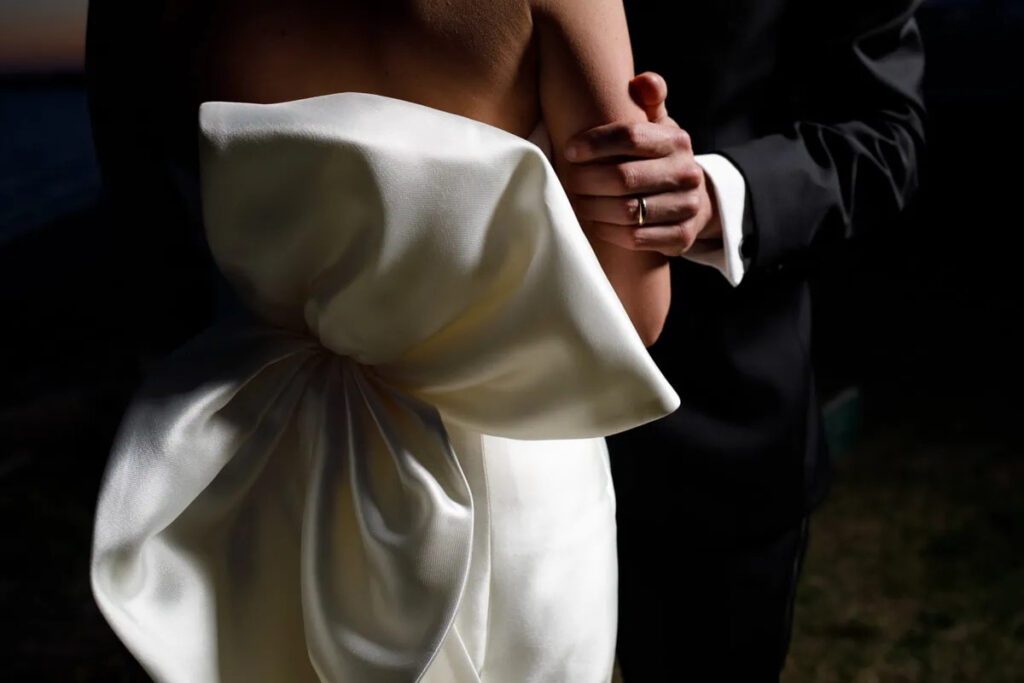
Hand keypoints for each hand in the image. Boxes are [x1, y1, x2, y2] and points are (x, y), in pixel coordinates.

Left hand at [562, 71, 721, 257]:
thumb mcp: (659, 126)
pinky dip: (608, 231)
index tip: (569, 150)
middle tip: (568, 180)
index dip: (594, 143)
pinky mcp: (682, 238)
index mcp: (677, 141)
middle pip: (624, 177)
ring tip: (576, 201)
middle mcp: (686, 173)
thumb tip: (644, 80)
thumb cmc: (661, 158)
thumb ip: (649, 99)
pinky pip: (635, 238)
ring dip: (593, 207)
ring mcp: (686, 207)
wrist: (694, 201)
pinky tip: (595, 222)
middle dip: (587, 179)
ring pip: (627, 211)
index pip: (630, 136)